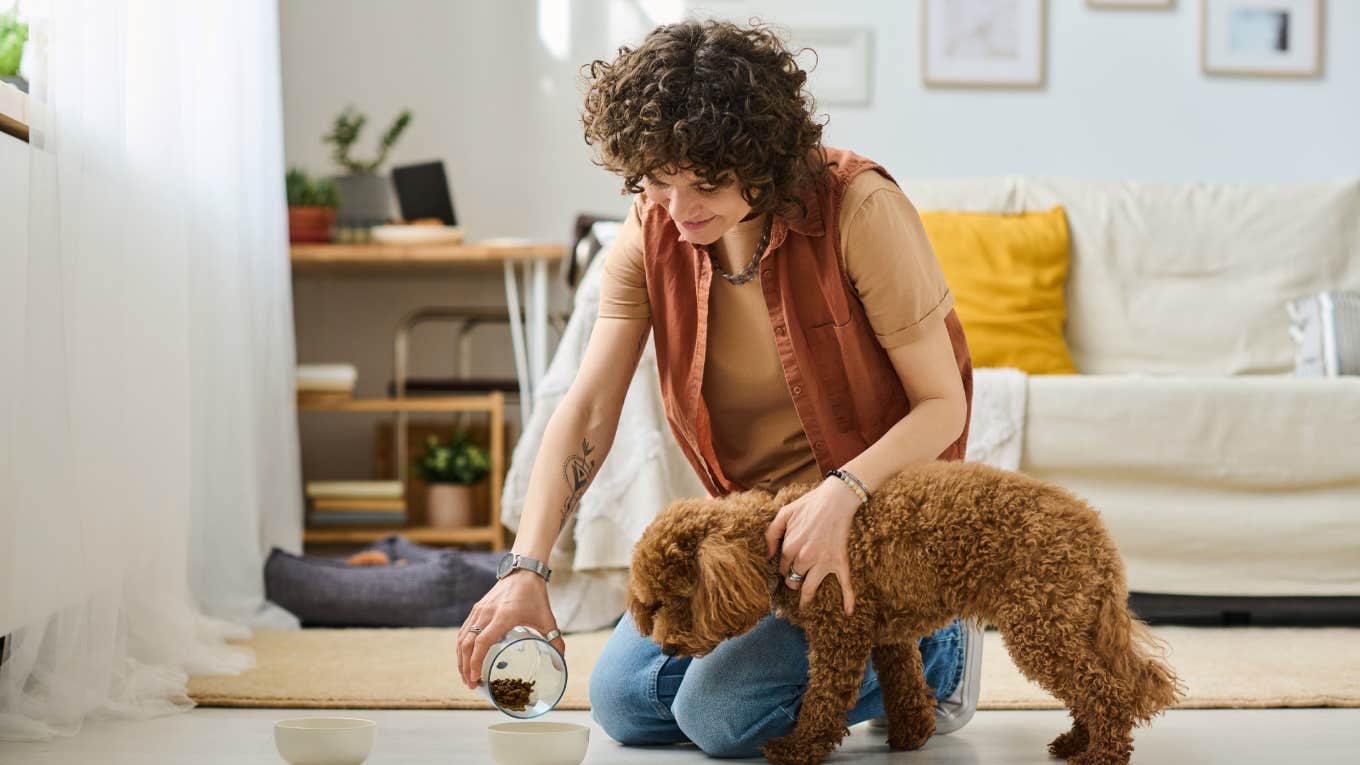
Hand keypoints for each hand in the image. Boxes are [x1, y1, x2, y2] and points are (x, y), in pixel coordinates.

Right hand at [455, 569, 563, 689]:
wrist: (524, 570)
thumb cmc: (535, 595)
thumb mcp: (547, 619)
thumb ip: (555, 641)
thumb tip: (561, 663)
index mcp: (503, 616)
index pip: (482, 643)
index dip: (475, 663)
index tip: (476, 679)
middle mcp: (487, 613)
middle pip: (467, 644)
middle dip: (465, 667)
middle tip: (471, 685)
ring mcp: (479, 610)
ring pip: (462, 638)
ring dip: (461, 659)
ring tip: (466, 676)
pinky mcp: (477, 608)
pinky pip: (464, 630)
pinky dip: (462, 647)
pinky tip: (465, 658)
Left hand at [763, 478, 860, 614]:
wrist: (836, 499)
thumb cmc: (809, 504)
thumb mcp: (784, 514)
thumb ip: (771, 533)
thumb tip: (768, 555)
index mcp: (789, 548)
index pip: (781, 567)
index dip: (782, 567)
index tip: (785, 567)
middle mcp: (804, 559)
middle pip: (793, 580)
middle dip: (792, 581)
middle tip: (794, 581)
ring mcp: (823, 563)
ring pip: (809, 589)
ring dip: (805, 598)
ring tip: (803, 606)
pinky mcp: (840, 562)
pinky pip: (845, 584)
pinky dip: (848, 599)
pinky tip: (848, 612)